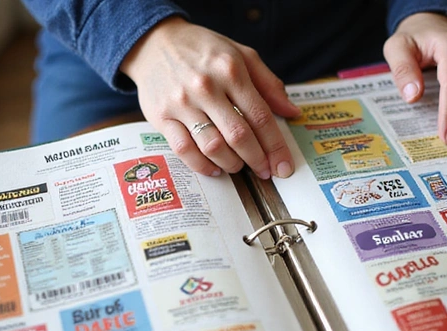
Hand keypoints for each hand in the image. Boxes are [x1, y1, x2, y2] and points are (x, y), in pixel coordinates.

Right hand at [120, 17, 299, 178]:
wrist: (154, 42)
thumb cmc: (203, 50)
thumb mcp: (241, 54)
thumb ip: (269, 83)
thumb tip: (292, 112)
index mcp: (231, 70)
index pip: (261, 116)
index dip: (275, 146)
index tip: (284, 166)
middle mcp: (206, 87)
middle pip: (239, 136)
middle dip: (257, 160)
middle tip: (264, 172)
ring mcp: (181, 103)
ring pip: (213, 147)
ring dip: (232, 164)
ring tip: (239, 166)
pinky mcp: (161, 116)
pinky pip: (184, 150)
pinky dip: (202, 165)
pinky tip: (214, 168)